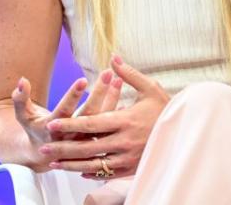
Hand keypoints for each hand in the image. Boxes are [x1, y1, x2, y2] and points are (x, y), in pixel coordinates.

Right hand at [12, 70, 122, 171]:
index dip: (73, 96)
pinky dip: (116, 108)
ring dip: (111, 99)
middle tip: (107, 74)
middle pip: (88, 114)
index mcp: (52, 129)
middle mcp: (71, 136)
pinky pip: (108, 124)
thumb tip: (22, 80)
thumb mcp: (23, 115)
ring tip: (118, 79)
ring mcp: (84, 140)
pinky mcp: (95, 140)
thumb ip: (21, 98)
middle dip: (99, 93)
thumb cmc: (34, 128)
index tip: (83, 79)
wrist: (43, 154)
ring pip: (101, 120)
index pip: (64, 111)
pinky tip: (123, 93)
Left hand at [38, 55, 170, 178]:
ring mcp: (128, 158)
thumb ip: (129, 75)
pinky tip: (78, 170)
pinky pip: (107, 173)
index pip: (91, 123)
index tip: (51, 124)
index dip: (70, 125)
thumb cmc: (167, 108)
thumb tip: (113, 57)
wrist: (186, 132)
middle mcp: (124, 141)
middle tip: (43, 148)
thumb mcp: (150, 88)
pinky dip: (91, 173)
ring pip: (94, 164)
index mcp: (126, 120)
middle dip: (63, 148)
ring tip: (53, 164)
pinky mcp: (132, 168)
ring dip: (72, 165)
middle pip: (88, 147)